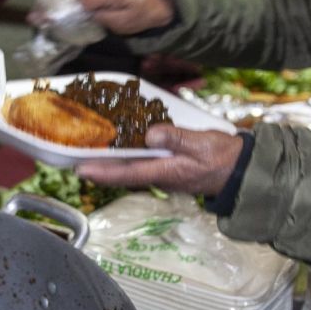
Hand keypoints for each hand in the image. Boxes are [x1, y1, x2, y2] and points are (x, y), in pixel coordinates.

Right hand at [77, 0, 174, 35]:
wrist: (154, 2)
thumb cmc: (140, 15)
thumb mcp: (121, 24)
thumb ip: (101, 18)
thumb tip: (85, 15)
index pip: (83, 1)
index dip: (80, 13)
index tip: (84, 21)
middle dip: (79, 7)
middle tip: (88, 18)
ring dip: (83, 4)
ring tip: (95, 13)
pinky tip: (98, 7)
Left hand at [77, 125, 243, 195]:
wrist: (239, 169)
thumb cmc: (222, 157)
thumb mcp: (202, 144)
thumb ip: (177, 138)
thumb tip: (151, 134)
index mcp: (164, 172)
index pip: (126, 173)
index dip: (101, 172)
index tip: (79, 169)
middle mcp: (157, 175)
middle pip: (120, 172)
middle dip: (96, 166)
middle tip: (71, 156)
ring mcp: (161, 172)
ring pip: (128, 167)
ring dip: (108, 161)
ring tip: (87, 148)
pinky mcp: (165, 166)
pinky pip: (139, 162)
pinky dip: (125, 154)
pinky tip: (117, 144)